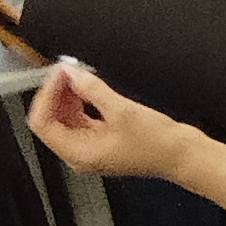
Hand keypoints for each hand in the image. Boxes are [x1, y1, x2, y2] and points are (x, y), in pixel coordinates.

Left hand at [27, 61, 199, 181]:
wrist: (182, 155)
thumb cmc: (158, 144)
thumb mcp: (122, 111)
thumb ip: (93, 90)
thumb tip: (72, 73)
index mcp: (78, 153)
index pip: (43, 123)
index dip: (47, 95)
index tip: (58, 74)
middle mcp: (80, 153)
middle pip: (52, 119)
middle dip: (56, 93)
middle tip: (67, 70)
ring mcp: (90, 147)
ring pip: (65, 117)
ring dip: (68, 95)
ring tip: (77, 75)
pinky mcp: (102, 139)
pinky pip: (81, 118)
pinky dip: (81, 101)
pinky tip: (88, 86)